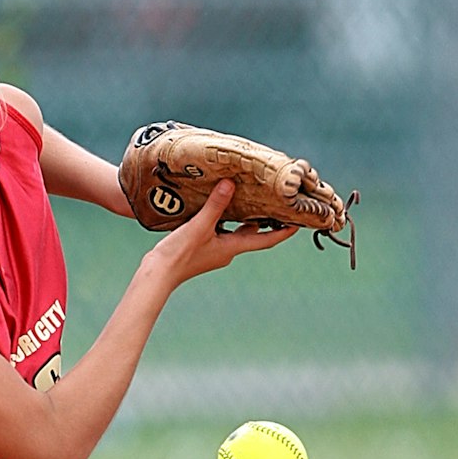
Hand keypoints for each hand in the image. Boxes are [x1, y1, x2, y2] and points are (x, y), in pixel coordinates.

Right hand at [143, 180, 296, 287]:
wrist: (157, 275)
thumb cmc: (179, 254)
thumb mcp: (199, 226)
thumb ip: (215, 205)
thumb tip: (231, 184)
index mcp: (232, 248)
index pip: (265, 239)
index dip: (283, 231)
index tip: (299, 222)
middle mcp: (227, 251)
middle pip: (252, 233)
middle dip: (265, 218)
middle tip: (277, 202)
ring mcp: (215, 250)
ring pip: (236, 231)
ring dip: (244, 216)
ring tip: (251, 197)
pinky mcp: (203, 248)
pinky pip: (221, 231)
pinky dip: (226, 219)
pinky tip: (220, 206)